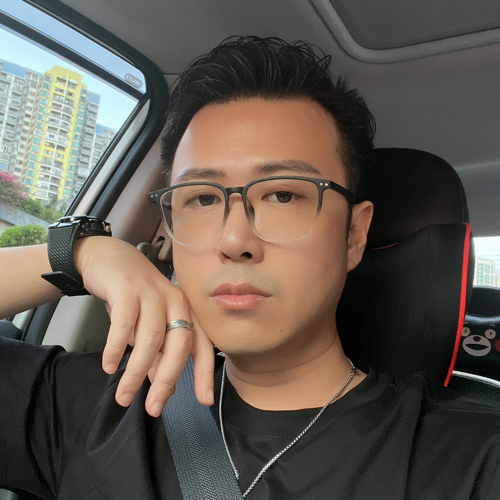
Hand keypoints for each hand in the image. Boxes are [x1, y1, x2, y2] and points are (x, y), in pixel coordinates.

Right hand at [74, 236, 214, 416]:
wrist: (108, 257)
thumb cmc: (133, 296)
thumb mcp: (149, 325)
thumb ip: (158, 354)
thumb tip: (167, 388)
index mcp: (186, 310)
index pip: (202, 344)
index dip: (204, 373)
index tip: (204, 401)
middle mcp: (174, 300)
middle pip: (179, 343)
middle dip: (168, 379)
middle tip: (154, 408)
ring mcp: (151, 293)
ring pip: (151, 338)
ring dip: (137, 372)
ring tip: (124, 396)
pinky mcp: (127, 289)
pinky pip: (124, 323)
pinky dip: (116, 347)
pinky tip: (109, 366)